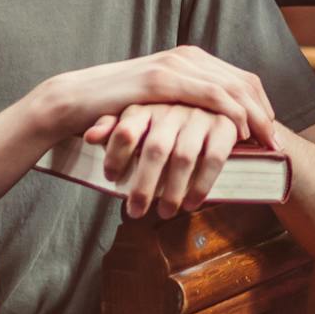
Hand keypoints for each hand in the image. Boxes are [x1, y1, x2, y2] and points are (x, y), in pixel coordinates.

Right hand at [31, 46, 279, 147]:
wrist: (75, 101)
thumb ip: (184, 106)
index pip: (240, 79)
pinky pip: (207, 94)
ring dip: (253, 116)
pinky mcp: (160, 80)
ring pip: (231, 87)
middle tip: (277, 143)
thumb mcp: (160, 105)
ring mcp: (174, 65)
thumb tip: (212, 130)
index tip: (272, 133)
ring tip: (266, 142)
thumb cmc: (117, 109)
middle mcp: (186, 56)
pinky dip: (229, 112)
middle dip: (264, 113)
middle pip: (242, 82)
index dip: (261, 105)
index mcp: (189, 60)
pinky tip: (240, 132)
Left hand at [84, 104, 241, 218]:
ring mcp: (200, 116)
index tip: (111, 179)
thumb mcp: (138, 118)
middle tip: (135, 211)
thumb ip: (113, 127)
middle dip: (144, 184)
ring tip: (164, 212)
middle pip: (155, 149)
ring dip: (173, 190)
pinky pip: (213, 159)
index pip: (125, 129)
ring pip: (183, 157)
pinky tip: (191, 203)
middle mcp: (173, 108)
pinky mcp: (224, 126)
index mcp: (148, 105)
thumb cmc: (167, 118)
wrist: (218, 101)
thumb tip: (89, 137)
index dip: (115, 156)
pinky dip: (201, 184)